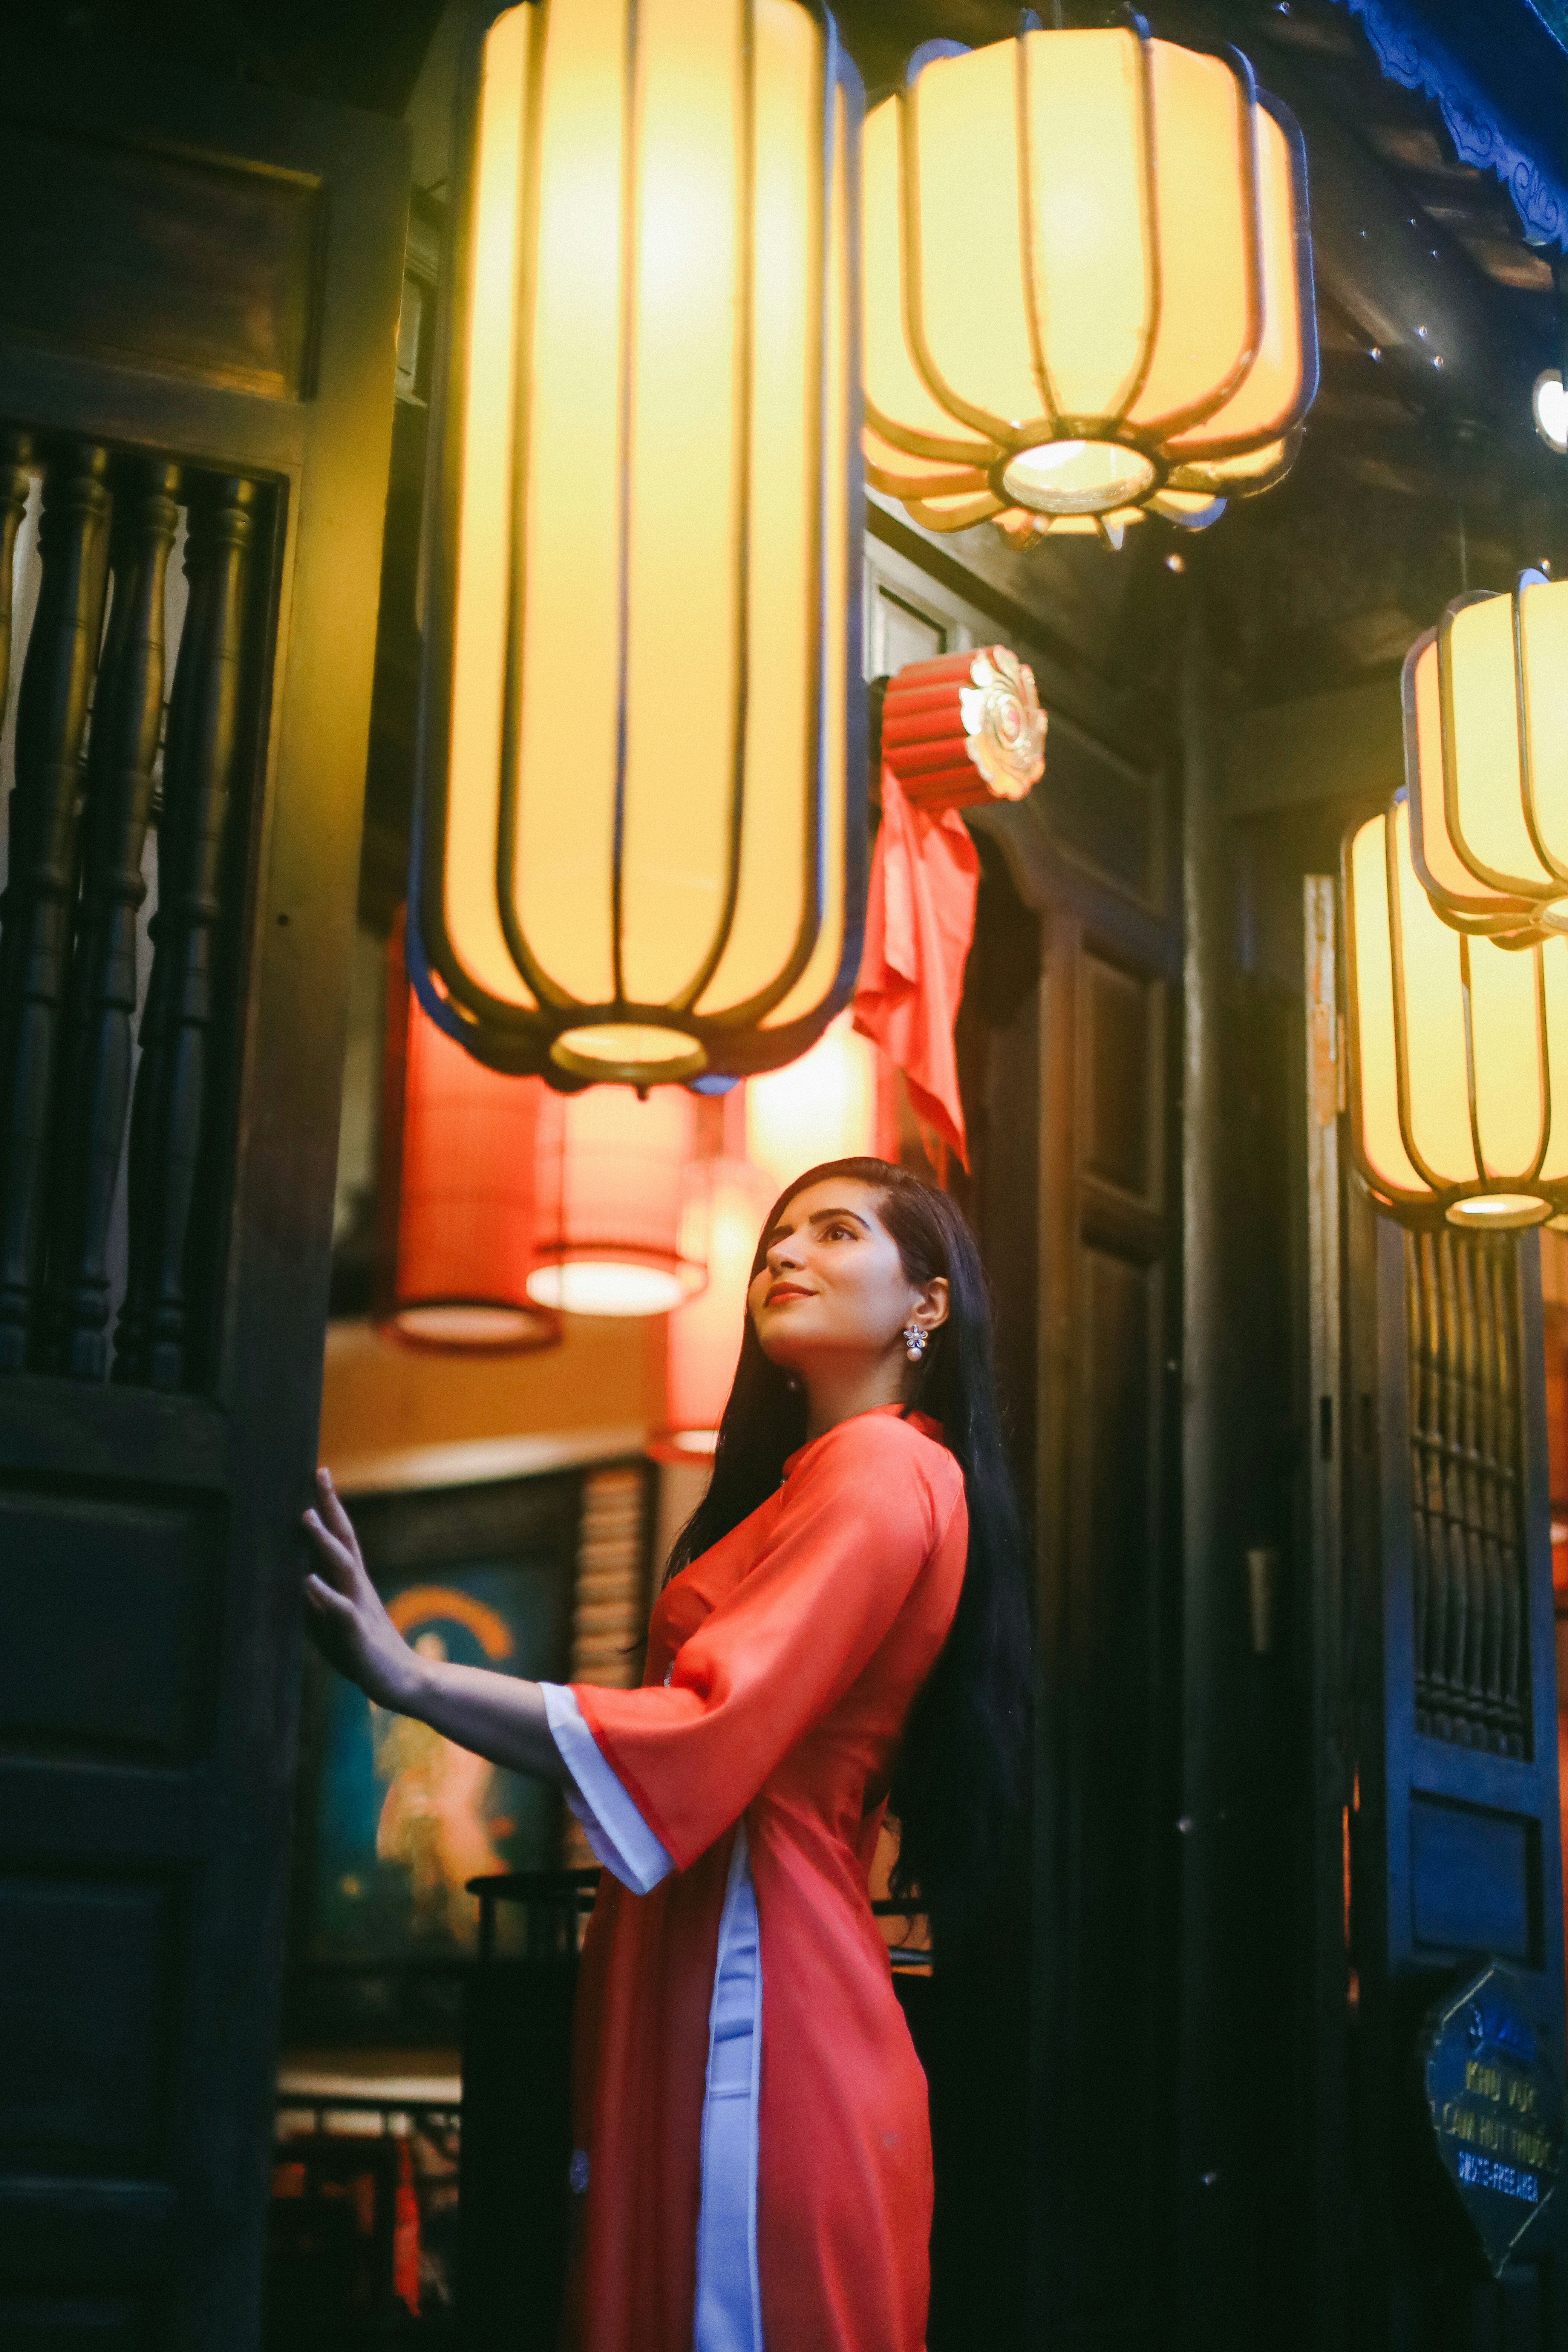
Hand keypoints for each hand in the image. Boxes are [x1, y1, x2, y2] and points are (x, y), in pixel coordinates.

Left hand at [302, 1469, 420, 1711]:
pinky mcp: (357, 1633)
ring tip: (306, 1518)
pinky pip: (340, 1610)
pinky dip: (324, 1594)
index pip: (342, 1537)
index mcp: (353, 1583)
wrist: (402, 1681)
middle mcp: (357, 1587)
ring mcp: (359, 1607)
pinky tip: (308, 1580)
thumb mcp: (332, 1623)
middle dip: (330, 1508)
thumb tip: (295, 1578)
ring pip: (342, 1567)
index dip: (330, 1506)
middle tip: (319, 1476)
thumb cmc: (363, 1651)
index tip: (320, 1474)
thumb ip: (315, 1601)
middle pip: (345, 1540)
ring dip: (323, 1542)